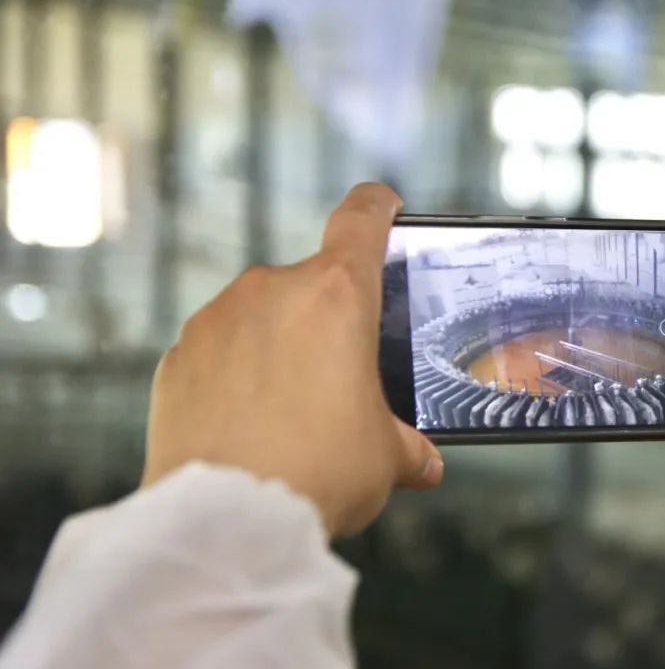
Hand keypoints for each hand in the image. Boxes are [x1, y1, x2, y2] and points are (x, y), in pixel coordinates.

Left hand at [143, 183, 442, 536]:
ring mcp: (217, 319)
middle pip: (313, 284)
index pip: (362, 218)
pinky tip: (247, 424)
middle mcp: (273, 290)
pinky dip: (235, 374)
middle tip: (339, 381)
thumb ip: (409, 447)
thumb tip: (424, 462)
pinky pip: (218, 351)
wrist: (225, 521)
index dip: (378, 206)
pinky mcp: (177, 356)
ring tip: (290, 413)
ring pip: (262, 318)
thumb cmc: (316, 474)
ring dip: (279, 348)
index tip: (383, 206)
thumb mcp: (386, 458)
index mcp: (337, 296)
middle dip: (328, 324)